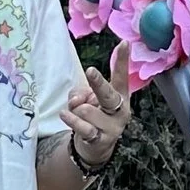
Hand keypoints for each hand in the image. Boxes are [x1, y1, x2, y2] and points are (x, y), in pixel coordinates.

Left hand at [66, 42, 133, 170]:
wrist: (95, 145)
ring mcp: (112, 127)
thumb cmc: (93, 115)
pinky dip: (71, 120)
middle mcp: (120, 111)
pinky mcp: (101, 139)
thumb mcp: (87, 99)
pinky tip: (64, 115)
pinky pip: (82, 126)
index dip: (122, 61)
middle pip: (108, 94)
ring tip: (76, 113)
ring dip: (75, 109)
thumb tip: (77, 101)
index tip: (124, 43)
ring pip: (86, 110)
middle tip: (90, 71)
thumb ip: (81, 93)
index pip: (121, 76)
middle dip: (98, 83)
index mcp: (120, 96)